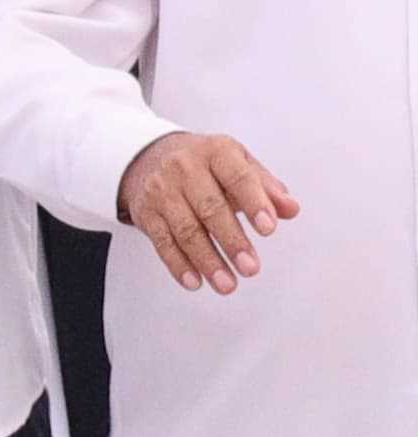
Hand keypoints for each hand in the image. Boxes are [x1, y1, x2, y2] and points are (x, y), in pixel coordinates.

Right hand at [118, 130, 298, 294]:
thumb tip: (291, 209)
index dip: (255, 204)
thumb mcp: (239, 165)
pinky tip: (195, 282)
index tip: (269, 230)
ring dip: (207, 260)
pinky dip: (178, 264)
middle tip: (251, 268)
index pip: (238, 178)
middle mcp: (184, 167)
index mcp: (215, 151)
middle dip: (231, 241)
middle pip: (210, 208)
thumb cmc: (206, 166)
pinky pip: (162, 242)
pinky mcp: (145, 213)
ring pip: (186, 230)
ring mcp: (161, 190)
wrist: (149, 159)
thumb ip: (267, 188)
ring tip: (227, 284)